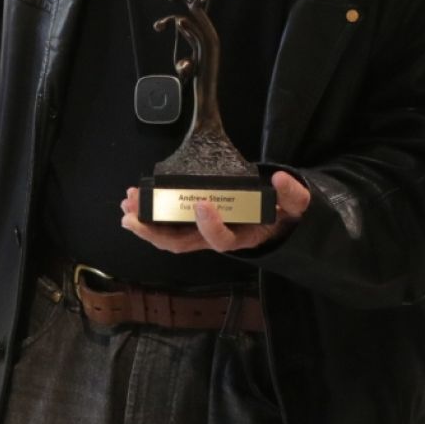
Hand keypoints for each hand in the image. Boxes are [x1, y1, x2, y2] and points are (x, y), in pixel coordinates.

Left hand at [120, 171, 310, 252]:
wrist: (281, 223)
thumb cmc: (284, 216)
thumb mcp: (297, 207)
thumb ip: (293, 195)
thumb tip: (280, 179)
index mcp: (242, 237)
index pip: (222, 239)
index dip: (210, 225)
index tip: (201, 203)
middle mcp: (218, 239)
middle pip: (183, 243)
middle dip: (155, 230)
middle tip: (134, 213)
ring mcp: (204, 234)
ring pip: (170, 238)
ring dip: (146, 226)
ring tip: (127, 209)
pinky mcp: (195, 225)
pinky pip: (169, 229)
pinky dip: (150, 220)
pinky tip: (134, 210)